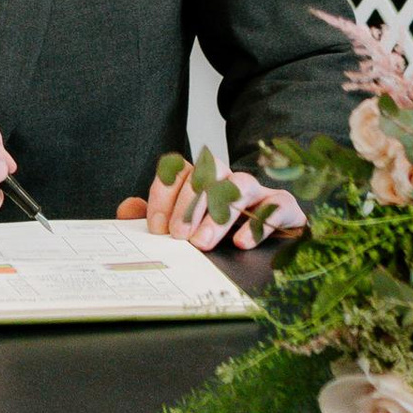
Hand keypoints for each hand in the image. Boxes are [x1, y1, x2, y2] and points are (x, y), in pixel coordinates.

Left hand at [118, 164, 305, 252]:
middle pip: (208, 173)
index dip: (163, 194)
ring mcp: (258, 191)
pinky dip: (260, 220)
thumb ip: (153, 216)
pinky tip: (242, 241)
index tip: (155, 227)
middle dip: (189, 203)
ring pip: (240, 184)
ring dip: (219, 212)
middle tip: (179, 236)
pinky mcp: (286, 207)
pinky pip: (278, 203)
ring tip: (204, 241)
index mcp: (201, 179)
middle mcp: (228, 179)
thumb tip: (126, 209)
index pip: (178, 169)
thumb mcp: (183, 226)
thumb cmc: (218, 232)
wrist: (271, 242)